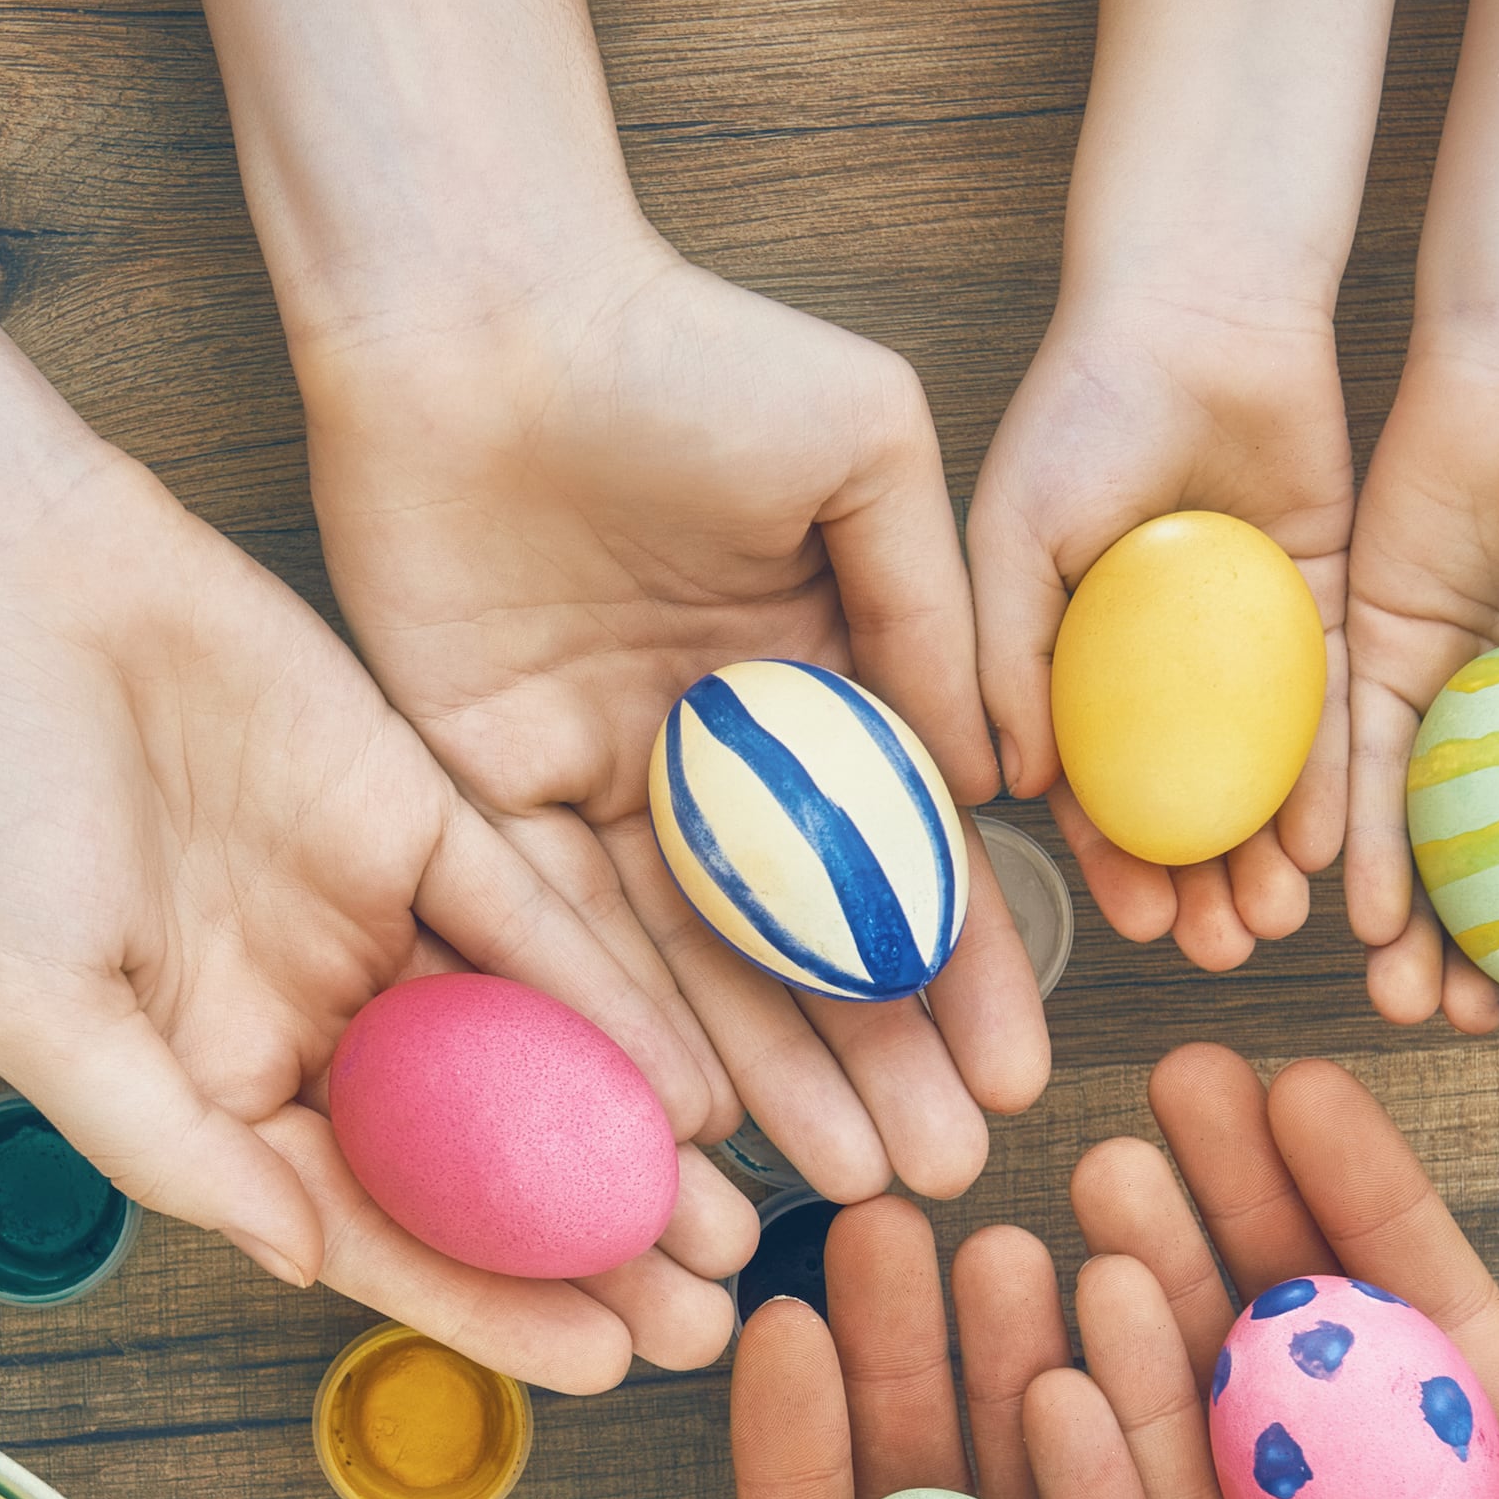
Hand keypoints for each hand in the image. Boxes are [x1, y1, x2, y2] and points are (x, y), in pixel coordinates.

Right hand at [0, 449, 755, 1391]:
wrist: (4, 590)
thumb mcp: (38, 1008)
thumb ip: (168, 1144)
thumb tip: (301, 1262)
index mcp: (216, 1089)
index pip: (373, 1229)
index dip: (486, 1306)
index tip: (604, 1367)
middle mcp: (311, 1024)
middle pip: (473, 1166)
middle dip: (592, 1251)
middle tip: (712, 1319)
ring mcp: (374, 924)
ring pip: (527, 1061)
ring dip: (628, 1146)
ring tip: (736, 1231)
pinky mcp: (426, 817)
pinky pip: (538, 928)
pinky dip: (615, 1002)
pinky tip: (696, 1081)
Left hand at [296, 243, 1051, 1205]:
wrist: (481, 311)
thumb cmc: (683, 347)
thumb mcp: (864, 450)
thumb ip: (931, 612)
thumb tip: (994, 781)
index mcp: (812, 673)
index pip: (904, 857)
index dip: (964, 973)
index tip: (1017, 1076)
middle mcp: (710, 748)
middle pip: (806, 943)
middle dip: (877, 1065)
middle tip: (940, 1180)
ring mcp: (598, 775)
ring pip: (694, 964)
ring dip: (771, 1078)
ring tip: (851, 1186)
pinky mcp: (482, 785)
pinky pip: (561, 929)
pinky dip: (628, 1022)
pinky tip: (701, 1116)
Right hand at [970, 290, 1356, 974]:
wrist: (1199, 311)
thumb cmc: (1081, 409)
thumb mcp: (1012, 534)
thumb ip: (1002, 655)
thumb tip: (1000, 786)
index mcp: (1074, 660)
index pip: (1091, 790)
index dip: (1109, 865)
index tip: (1133, 924)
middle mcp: (1159, 670)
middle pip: (1180, 807)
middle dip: (1196, 888)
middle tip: (1218, 950)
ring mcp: (1243, 645)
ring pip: (1256, 781)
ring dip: (1262, 858)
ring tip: (1274, 921)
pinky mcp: (1323, 605)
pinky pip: (1329, 714)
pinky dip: (1329, 783)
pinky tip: (1331, 846)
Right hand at [1060, 1046, 1498, 1498]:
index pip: (1437, 1320)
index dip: (1368, 1201)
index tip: (1297, 1091)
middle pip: (1306, 1344)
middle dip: (1237, 1213)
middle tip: (1162, 1094)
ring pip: (1214, 1422)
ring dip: (1156, 1296)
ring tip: (1097, 1177)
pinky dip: (1112, 1440)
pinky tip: (1076, 1330)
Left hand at [1338, 339, 1498, 1039]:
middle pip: (1494, 886)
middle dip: (1480, 972)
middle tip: (1466, 1025)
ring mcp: (1439, 711)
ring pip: (1417, 849)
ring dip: (1408, 933)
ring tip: (1401, 997)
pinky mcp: (1363, 667)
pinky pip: (1352, 773)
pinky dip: (1355, 843)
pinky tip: (1354, 909)